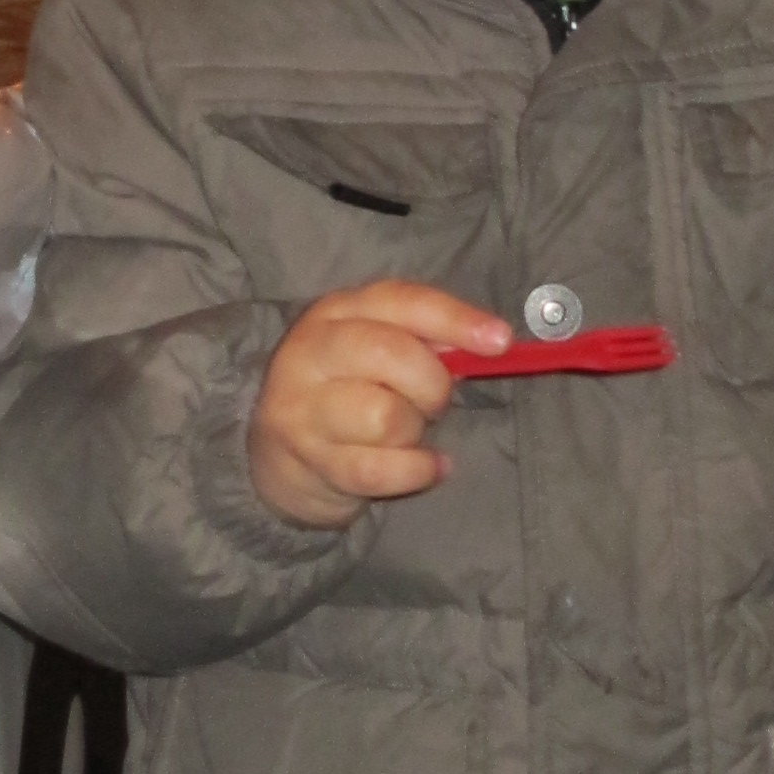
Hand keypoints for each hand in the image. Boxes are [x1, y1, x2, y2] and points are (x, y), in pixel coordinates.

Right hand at [247, 283, 508, 530]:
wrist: (274, 453)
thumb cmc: (347, 392)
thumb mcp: (374, 349)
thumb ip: (422, 340)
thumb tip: (488, 343)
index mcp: (337, 312)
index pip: (400, 301)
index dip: (454, 320)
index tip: (500, 341)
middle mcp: (312, 351)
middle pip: (391, 355)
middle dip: (431, 386)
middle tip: (433, 403)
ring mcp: (302, 408)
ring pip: (385, 417)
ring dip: (414, 433)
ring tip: (408, 435)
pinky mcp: (307, 460)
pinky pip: (380, 470)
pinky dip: (416, 471)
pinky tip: (425, 467)